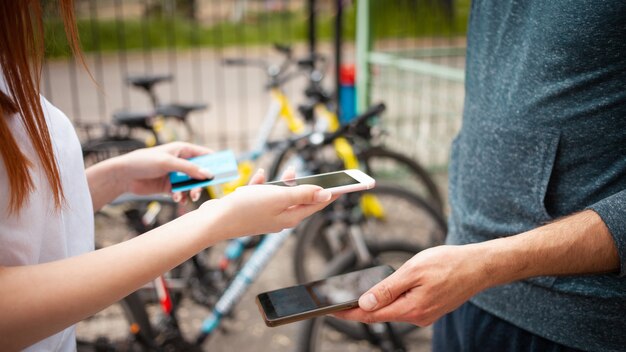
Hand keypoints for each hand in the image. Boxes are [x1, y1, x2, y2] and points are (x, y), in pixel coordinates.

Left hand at [113, 142, 211, 200]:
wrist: (124, 175)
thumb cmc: (144, 162)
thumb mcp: (168, 163)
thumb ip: (189, 169)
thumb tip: (209, 174)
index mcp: (182, 150)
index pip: (204, 154)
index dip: (215, 161)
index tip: (226, 169)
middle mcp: (181, 162)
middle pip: (200, 172)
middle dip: (202, 181)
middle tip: (203, 190)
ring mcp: (175, 174)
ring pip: (191, 184)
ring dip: (191, 191)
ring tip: (189, 197)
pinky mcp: (169, 186)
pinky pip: (181, 192)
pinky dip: (181, 196)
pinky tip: (176, 198)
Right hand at [200, 182, 333, 237]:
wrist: (214, 221)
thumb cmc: (245, 209)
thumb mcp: (278, 197)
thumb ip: (302, 194)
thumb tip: (326, 194)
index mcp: (290, 216)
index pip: (316, 204)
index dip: (330, 194)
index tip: (344, 186)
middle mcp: (280, 218)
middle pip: (299, 199)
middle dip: (306, 185)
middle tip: (317, 175)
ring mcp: (265, 215)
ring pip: (280, 196)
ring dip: (283, 183)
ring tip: (288, 171)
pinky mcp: (251, 211)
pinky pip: (262, 194)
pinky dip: (263, 184)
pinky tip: (260, 175)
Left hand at [333, 245, 489, 325]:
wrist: (479, 266)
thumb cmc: (448, 263)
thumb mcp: (413, 270)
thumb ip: (388, 288)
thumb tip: (365, 302)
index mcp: (411, 309)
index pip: (372, 315)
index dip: (350, 312)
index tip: (332, 310)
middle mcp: (417, 317)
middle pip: (381, 314)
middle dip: (360, 308)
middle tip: (338, 300)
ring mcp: (425, 315)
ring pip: (393, 310)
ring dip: (377, 303)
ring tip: (358, 293)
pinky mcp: (430, 309)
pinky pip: (405, 306)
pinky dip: (392, 300)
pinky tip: (386, 291)